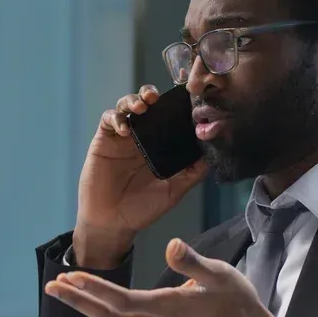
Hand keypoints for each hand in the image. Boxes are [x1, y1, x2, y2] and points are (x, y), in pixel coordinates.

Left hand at [45, 238, 279, 316]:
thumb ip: (194, 262)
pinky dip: (102, 310)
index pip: (121, 299)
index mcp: (166, 307)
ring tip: (64, 290)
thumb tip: (171, 245)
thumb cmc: (237, 303)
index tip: (71, 276)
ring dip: (86, 306)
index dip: (94, 289)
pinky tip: (95, 301)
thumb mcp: (221, 275)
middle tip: (50, 287)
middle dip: (77, 301)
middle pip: (106, 315)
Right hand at [74, 85, 207, 266]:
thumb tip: (214, 153)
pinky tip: (125, 128)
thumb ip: (193, 172)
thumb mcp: (174, 190)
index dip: (174, 103)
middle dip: (150, 94)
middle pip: (146, 104)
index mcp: (158, 145)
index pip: (167, 116)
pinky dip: (116, 118)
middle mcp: (141, 137)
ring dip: (133, 100)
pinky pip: (108, 120)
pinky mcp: (103, 141)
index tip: (183, 93)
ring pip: (126, 106)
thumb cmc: (142, 209)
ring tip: (141, 106)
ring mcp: (121, 137)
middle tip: (156, 97)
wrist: (113, 222)